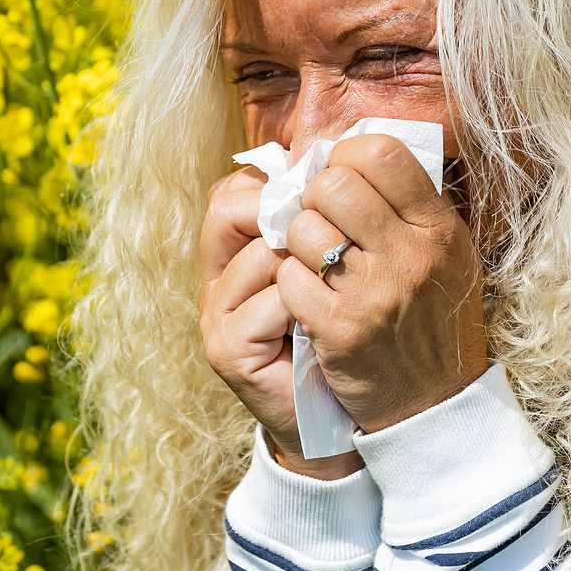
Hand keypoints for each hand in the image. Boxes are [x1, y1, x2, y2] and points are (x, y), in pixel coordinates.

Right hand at [198, 165, 365, 478]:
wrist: (350, 418)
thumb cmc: (354, 333)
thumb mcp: (343, 265)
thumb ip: (331, 215)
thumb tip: (341, 152)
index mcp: (239, 247)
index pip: (240, 186)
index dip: (289, 183)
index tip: (334, 201)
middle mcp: (217, 275)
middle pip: (235, 206)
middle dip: (299, 219)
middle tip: (343, 248)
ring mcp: (215, 312)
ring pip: (266, 253)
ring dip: (318, 270)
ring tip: (344, 297)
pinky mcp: (225, 348)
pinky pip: (275, 300)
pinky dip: (314, 308)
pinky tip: (331, 329)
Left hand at [277, 133, 488, 433]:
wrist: (436, 406)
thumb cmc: (432, 319)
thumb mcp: (446, 254)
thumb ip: (408, 205)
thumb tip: (352, 151)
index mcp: (439, 228)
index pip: (380, 152)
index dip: (346, 155)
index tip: (338, 176)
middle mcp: (411, 255)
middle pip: (333, 184)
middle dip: (313, 198)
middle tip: (317, 220)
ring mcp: (375, 293)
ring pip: (302, 229)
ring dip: (295, 243)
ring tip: (312, 262)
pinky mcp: (340, 330)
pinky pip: (289, 279)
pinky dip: (289, 286)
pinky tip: (307, 299)